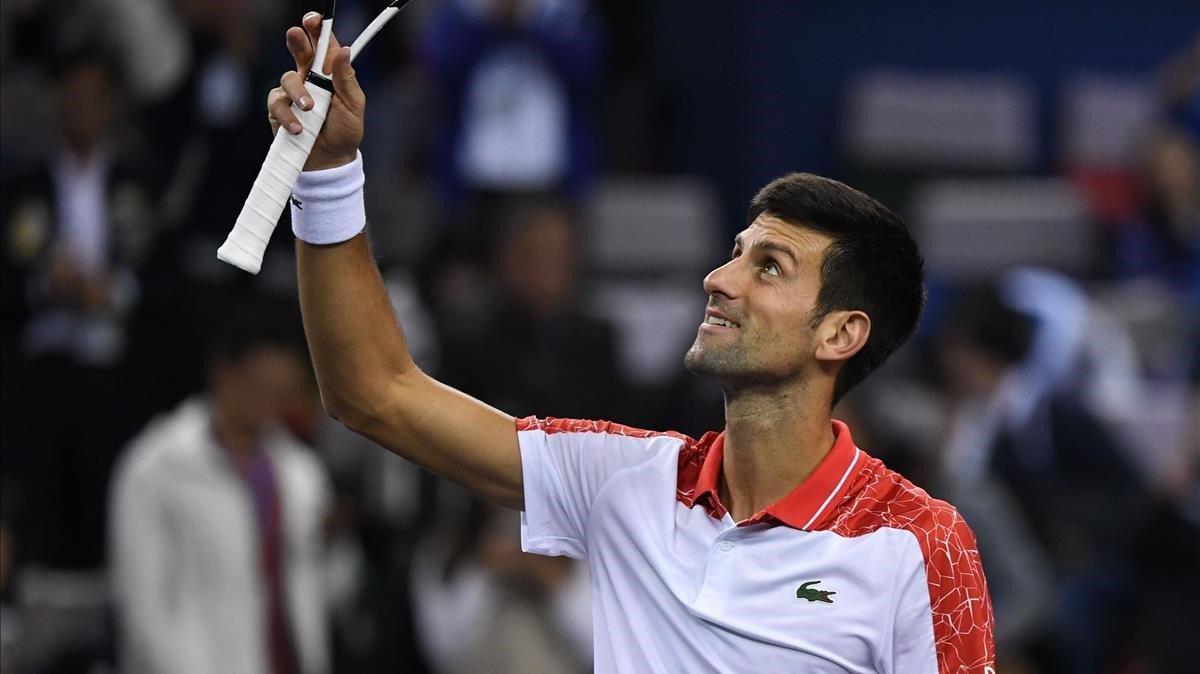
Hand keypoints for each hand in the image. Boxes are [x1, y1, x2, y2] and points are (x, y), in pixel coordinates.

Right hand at [267, 13, 364, 170]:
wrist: (330, 161)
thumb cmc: (344, 132)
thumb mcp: (353, 106)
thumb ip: (345, 79)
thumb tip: (343, 51)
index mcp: (330, 73)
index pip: (323, 45)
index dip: (317, 29)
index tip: (313, 21)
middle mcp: (309, 78)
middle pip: (298, 49)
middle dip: (296, 39)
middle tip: (296, 35)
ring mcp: (292, 93)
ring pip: (287, 78)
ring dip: (299, 93)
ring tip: (311, 110)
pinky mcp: (279, 110)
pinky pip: (277, 104)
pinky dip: (288, 116)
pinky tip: (299, 128)